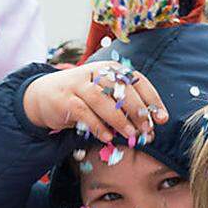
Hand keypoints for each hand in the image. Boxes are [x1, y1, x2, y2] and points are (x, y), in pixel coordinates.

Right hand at [22, 61, 167, 143]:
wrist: (45, 95)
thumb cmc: (84, 98)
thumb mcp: (106, 98)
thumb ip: (125, 108)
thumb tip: (150, 127)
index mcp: (112, 70)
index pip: (137, 81)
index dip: (152, 100)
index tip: (162, 119)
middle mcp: (96, 72)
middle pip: (121, 89)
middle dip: (138, 110)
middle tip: (147, 130)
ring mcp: (79, 84)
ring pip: (102, 100)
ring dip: (119, 119)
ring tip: (131, 136)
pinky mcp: (65, 99)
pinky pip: (84, 113)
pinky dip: (97, 126)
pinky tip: (107, 137)